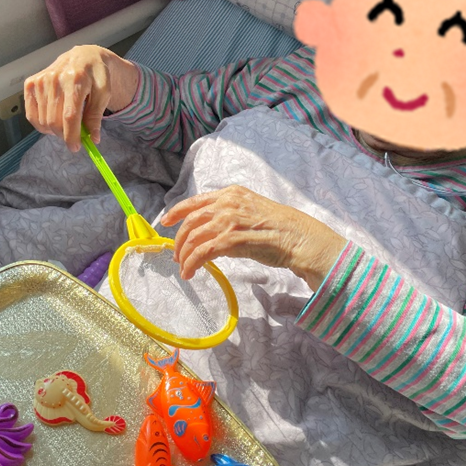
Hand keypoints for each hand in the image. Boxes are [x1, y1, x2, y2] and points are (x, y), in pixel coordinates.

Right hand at [23, 45, 138, 151]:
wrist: (83, 57)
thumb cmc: (96, 76)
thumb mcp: (104, 93)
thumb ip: (96, 115)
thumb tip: (93, 139)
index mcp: (76, 79)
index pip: (69, 115)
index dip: (71, 135)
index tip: (76, 147)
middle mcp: (54, 78)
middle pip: (54, 121)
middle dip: (65, 135)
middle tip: (75, 137)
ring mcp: (40, 81)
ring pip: (43, 121)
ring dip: (55, 130)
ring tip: (66, 125)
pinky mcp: (30, 84)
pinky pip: (31, 115)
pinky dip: (41, 124)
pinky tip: (53, 120)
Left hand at [161, 186, 346, 291]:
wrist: (300, 238)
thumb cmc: (281, 229)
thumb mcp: (251, 212)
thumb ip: (231, 215)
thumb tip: (213, 229)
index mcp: (232, 194)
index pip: (195, 201)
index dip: (176, 212)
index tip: (165, 222)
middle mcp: (228, 203)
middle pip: (190, 221)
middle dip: (179, 240)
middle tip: (177, 255)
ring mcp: (230, 220)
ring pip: (193, 238)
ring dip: (184, 255)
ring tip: (184, 267)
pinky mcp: (232, 239)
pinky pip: (203, 252)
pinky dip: (192, 263)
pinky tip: (191, 272)